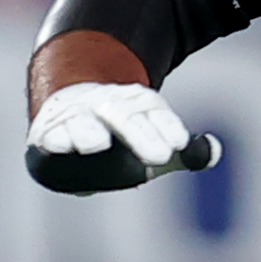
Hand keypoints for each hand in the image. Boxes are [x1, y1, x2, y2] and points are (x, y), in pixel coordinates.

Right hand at [24, 81, 192, 193]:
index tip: (179, 143)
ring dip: (88, 131)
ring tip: (97, 143)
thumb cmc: (121, 133)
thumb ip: (186, 154)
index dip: (165, 125)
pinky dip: (55, 140)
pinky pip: (51, 136)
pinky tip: (60, 146)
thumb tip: (212, 152)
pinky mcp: (47, 134)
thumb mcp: (155, 139)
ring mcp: (75, 117)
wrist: (69, 104)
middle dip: (139, 135)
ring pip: (84, 122)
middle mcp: (104, 105)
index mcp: (135, 104)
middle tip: (160, 157)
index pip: (153, 111)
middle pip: (123, 117)